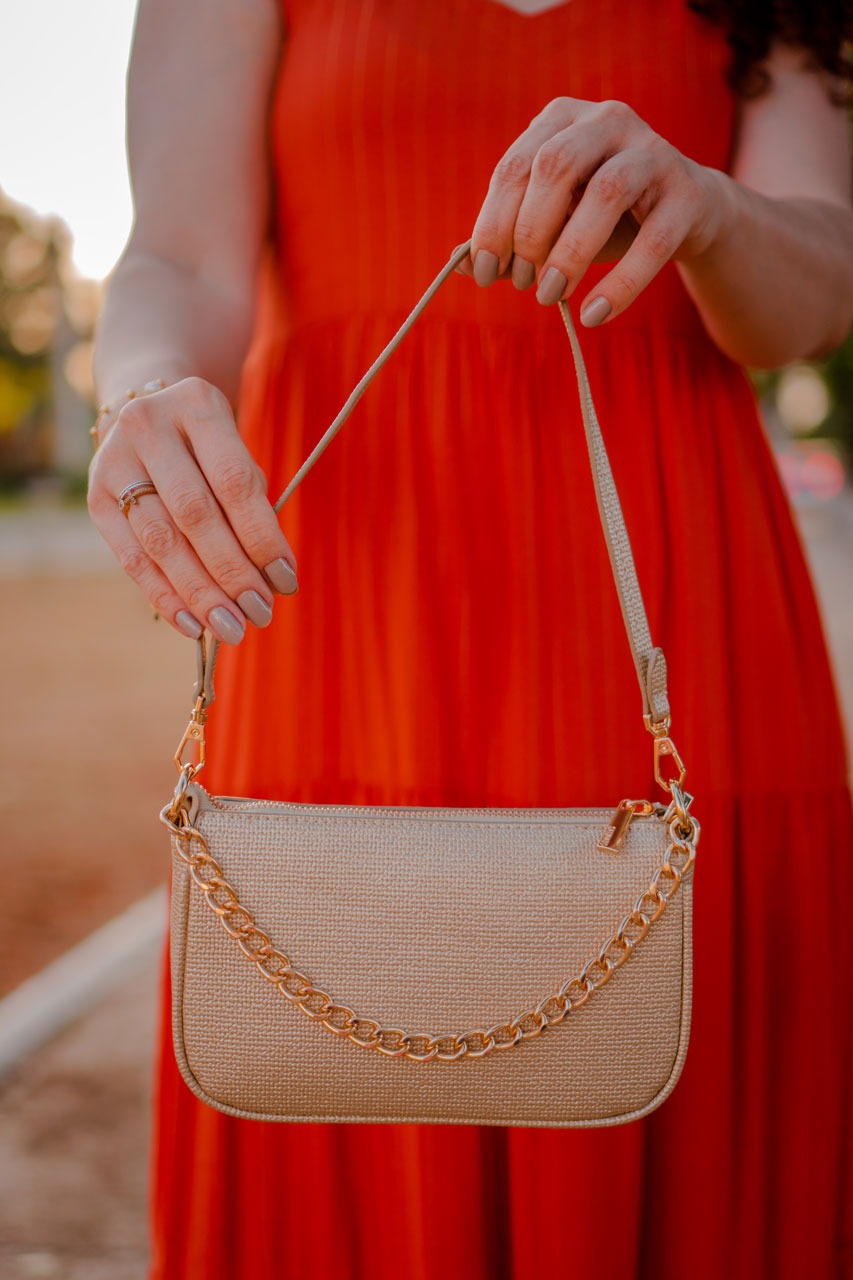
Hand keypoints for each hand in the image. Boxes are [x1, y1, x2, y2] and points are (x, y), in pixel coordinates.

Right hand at [87, 377, 297, 644]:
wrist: (148, 412)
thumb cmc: (210, 446)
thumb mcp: (236, 452)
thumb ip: (252, 505)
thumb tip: (272, 580)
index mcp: (197, 405)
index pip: (234, 482)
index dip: (262, 537)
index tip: (286, 581)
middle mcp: (148, 426)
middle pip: (195, 514)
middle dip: (232, 572)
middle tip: (261, 613)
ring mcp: (113, 460)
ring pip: (161, 541)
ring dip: (200, 593)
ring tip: (231, 627)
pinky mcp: (94, 496)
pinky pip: (131, 557)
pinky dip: (164, 596)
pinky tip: (191, 624)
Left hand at [458, 97, 723, 325]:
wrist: (686, 212)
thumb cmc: (605, 217)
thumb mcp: (554, 220)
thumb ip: (509, 237)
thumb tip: (460, 266)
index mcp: (562, 119)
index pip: (515, 165)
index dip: (492, 223)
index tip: (483, 273)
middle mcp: (607, 120)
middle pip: (554, 168)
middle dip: (528, 232)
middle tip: (522, 283)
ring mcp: (653, 150)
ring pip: (606, 192)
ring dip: (570, 251)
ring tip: (549, 296)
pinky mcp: (688, 192)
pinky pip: (653, 241)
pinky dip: (621, 283)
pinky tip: (594, 314)